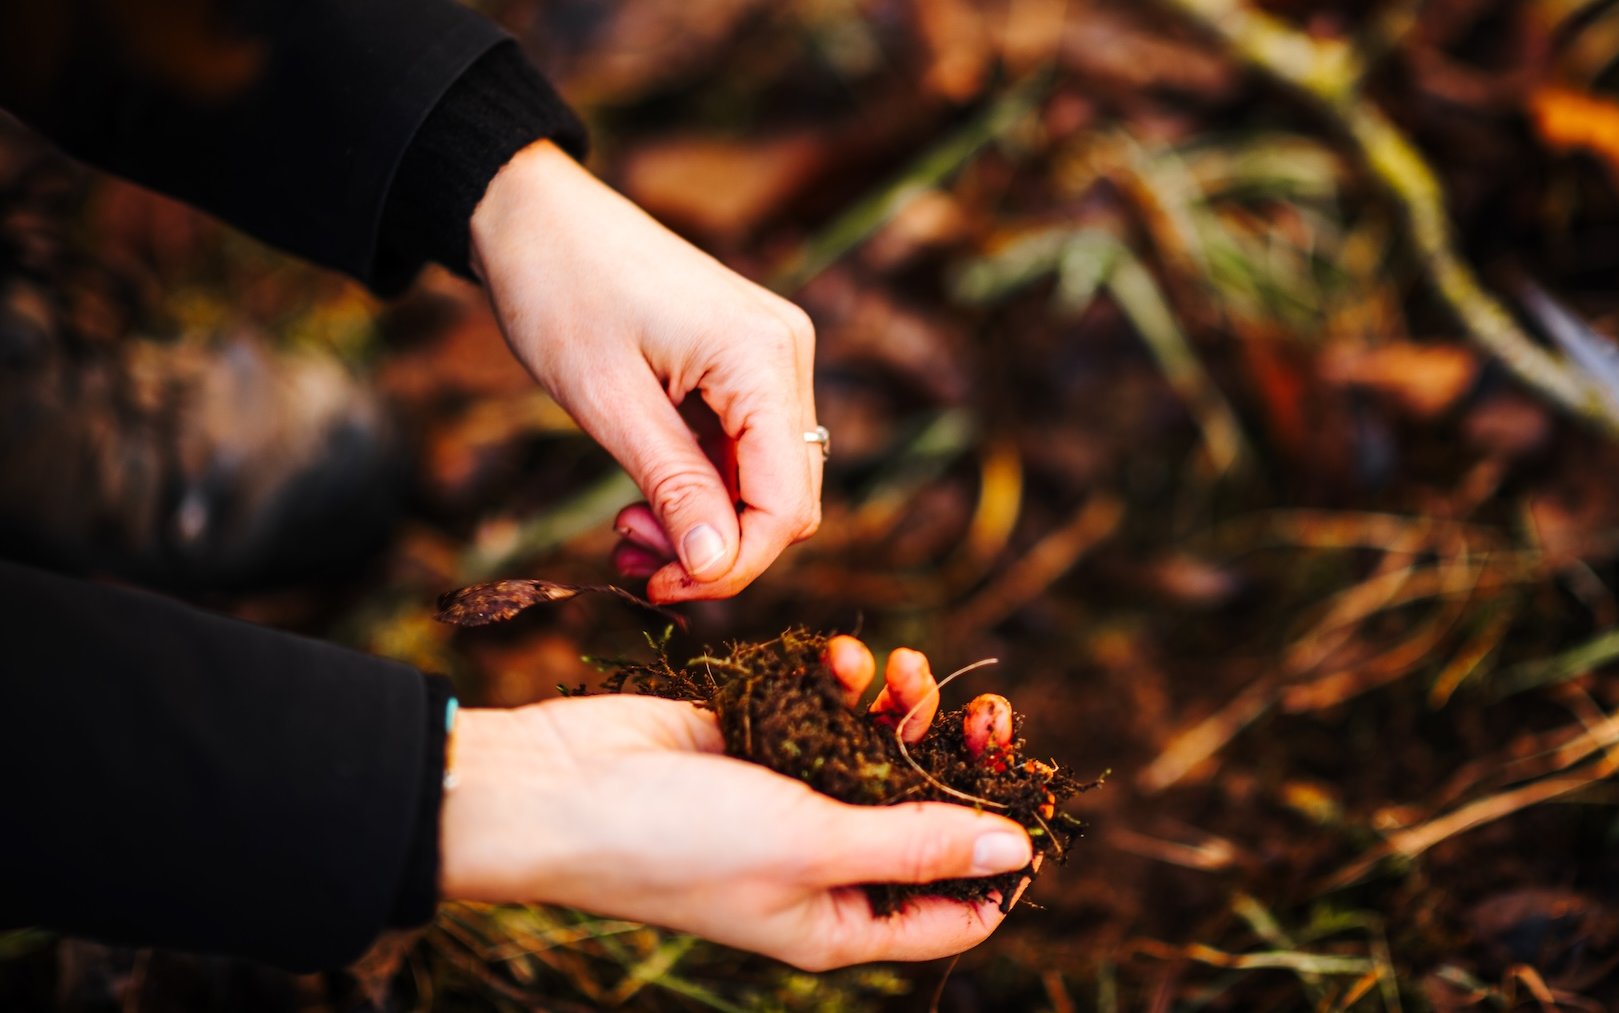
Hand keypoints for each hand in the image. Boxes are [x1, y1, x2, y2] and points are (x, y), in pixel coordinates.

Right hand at [438, 637, 1034, 969]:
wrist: (561, 785)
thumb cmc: (675, 841)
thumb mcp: (811, 847)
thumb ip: (916, 845)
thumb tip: (1019, 853)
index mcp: (841, 922)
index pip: (957, 912)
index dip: (1004, 865)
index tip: (1034, 803)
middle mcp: (826, 866)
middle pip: (932, 818)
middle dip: (966, 764)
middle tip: (990, 715)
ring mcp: (795, 799)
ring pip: (886, 752)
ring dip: (904, 707)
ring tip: (902, 667)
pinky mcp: (764, 739)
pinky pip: (832, 707)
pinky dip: (845, 681)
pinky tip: (840, 654)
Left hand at [470, 140, 821, 602]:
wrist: (535, 213)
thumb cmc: (559, 291)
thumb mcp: (608, 402)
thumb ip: (673, 485)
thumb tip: (716, 564)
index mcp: (762, 358)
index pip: (787, 504)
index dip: (733, 565)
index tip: (662, 587)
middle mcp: (786, 354)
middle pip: (788, 499)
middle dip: (715, 548)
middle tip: (633, 557)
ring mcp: (772, 355)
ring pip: (768, 481)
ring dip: (704, 523)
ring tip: (626, 529)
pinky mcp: (747, 361)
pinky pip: (746, 450)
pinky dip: (701, 488)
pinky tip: (643, 501)